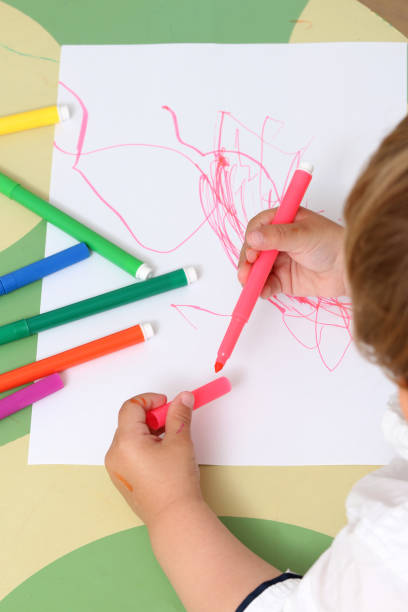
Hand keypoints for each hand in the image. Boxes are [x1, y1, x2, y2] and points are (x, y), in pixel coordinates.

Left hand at [105, 391, 200, 526]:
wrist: (174, 518)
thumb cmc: (175, 482)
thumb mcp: (180, 441)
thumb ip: (179, 414)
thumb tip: (183, 398)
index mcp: (125, 441)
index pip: (131, 407)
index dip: (150, 400)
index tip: (167, 404)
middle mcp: (115, 454)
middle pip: (129, 421)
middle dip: (151, 416)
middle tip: (172, 422)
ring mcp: (115, 468)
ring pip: (129, 437)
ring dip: (148, 431)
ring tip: (169, 441)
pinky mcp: (121, 478)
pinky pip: (128, 452)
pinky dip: (143, 446)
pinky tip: (161, 455)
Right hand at [238, 207, 346, 297]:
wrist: (349, 270)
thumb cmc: (333, 244)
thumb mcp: (303, 235)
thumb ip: (277, 237)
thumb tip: (252, 237)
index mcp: (282, 221)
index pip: (257, 227)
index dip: (251, 240)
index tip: (252, 252)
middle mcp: (277, 241)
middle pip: (253, 250)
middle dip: (247, 262)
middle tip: (246, 272)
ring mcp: (279, 261)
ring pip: (256, 269)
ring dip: (250, 277)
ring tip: (250, 285)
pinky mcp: (283, 280)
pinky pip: (266, 284)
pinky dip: (261, 289)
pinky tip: (262, 291)